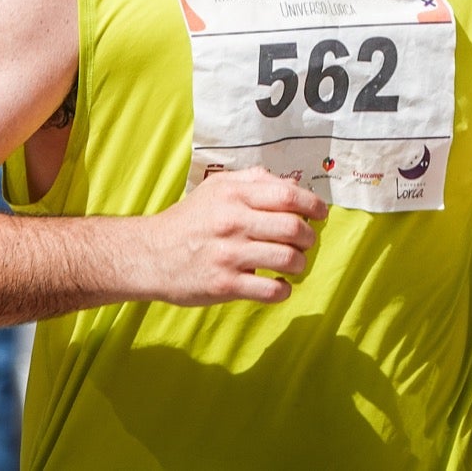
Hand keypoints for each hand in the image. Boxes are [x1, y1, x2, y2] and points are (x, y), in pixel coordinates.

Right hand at [141, 167, 328, 306]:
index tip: (320, 214)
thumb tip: (292, 184)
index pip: (288, 195)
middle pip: (294, 228)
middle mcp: (233, 222)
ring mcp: (229, 255)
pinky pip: (271, 290)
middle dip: (310, 237)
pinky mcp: (225, 285)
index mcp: (233, 195)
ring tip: (293, 264)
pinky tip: (279, 285)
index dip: (313, 205)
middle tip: (306, 242)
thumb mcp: (216, 188)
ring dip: (300, 263)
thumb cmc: (189, 220)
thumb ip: (253, 180)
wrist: (150, 255)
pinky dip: (284, 290)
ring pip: (288, 260)